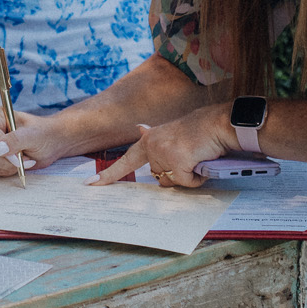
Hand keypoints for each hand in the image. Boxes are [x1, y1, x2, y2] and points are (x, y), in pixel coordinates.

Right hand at [0, 108, 74, 177]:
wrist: (51, 144)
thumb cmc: (43, 134)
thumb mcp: (32, 135)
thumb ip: (15, 140)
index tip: (16, 157)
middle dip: (6, 160)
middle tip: (25, 159)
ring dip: (6, 167)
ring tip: (24, 161)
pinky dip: (4, 171)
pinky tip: (18, 166)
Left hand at [92, 109, 228, 189]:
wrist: (215, 123)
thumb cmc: (198, 131)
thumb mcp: (170, 134)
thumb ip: (155, 140)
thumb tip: (140, 129)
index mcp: (148, 140)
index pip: (125, 161)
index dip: (109, 175)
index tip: (91, 184)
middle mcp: (151, 146)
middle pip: (159, 177)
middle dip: (175, 173)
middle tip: (189, 156)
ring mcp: (163, 154)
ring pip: (172, 182)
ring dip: (187, 175)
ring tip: (196, 156)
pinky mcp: (177, 162)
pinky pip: (187, 183)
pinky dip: (197, 177)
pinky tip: (201, 161)